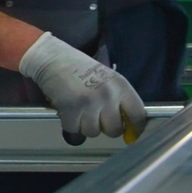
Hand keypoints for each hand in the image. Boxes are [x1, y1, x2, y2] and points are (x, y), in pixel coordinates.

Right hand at [18, 33, 145, 139]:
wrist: (54, 59)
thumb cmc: (81, 70)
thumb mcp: (107, 79)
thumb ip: (118, 100)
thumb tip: (128, 128)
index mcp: (120, 85)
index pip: (137, 114)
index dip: (135, 127)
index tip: (131, 133)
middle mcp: (108, 95)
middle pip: (114, 130)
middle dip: (105, 128)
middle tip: (96, 117)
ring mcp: (89, 103)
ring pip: (93, 132)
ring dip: (85, 126)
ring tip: (80, 110)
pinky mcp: (71, 110)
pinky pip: (74, 130)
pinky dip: (70, 124)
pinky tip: (69, 111)